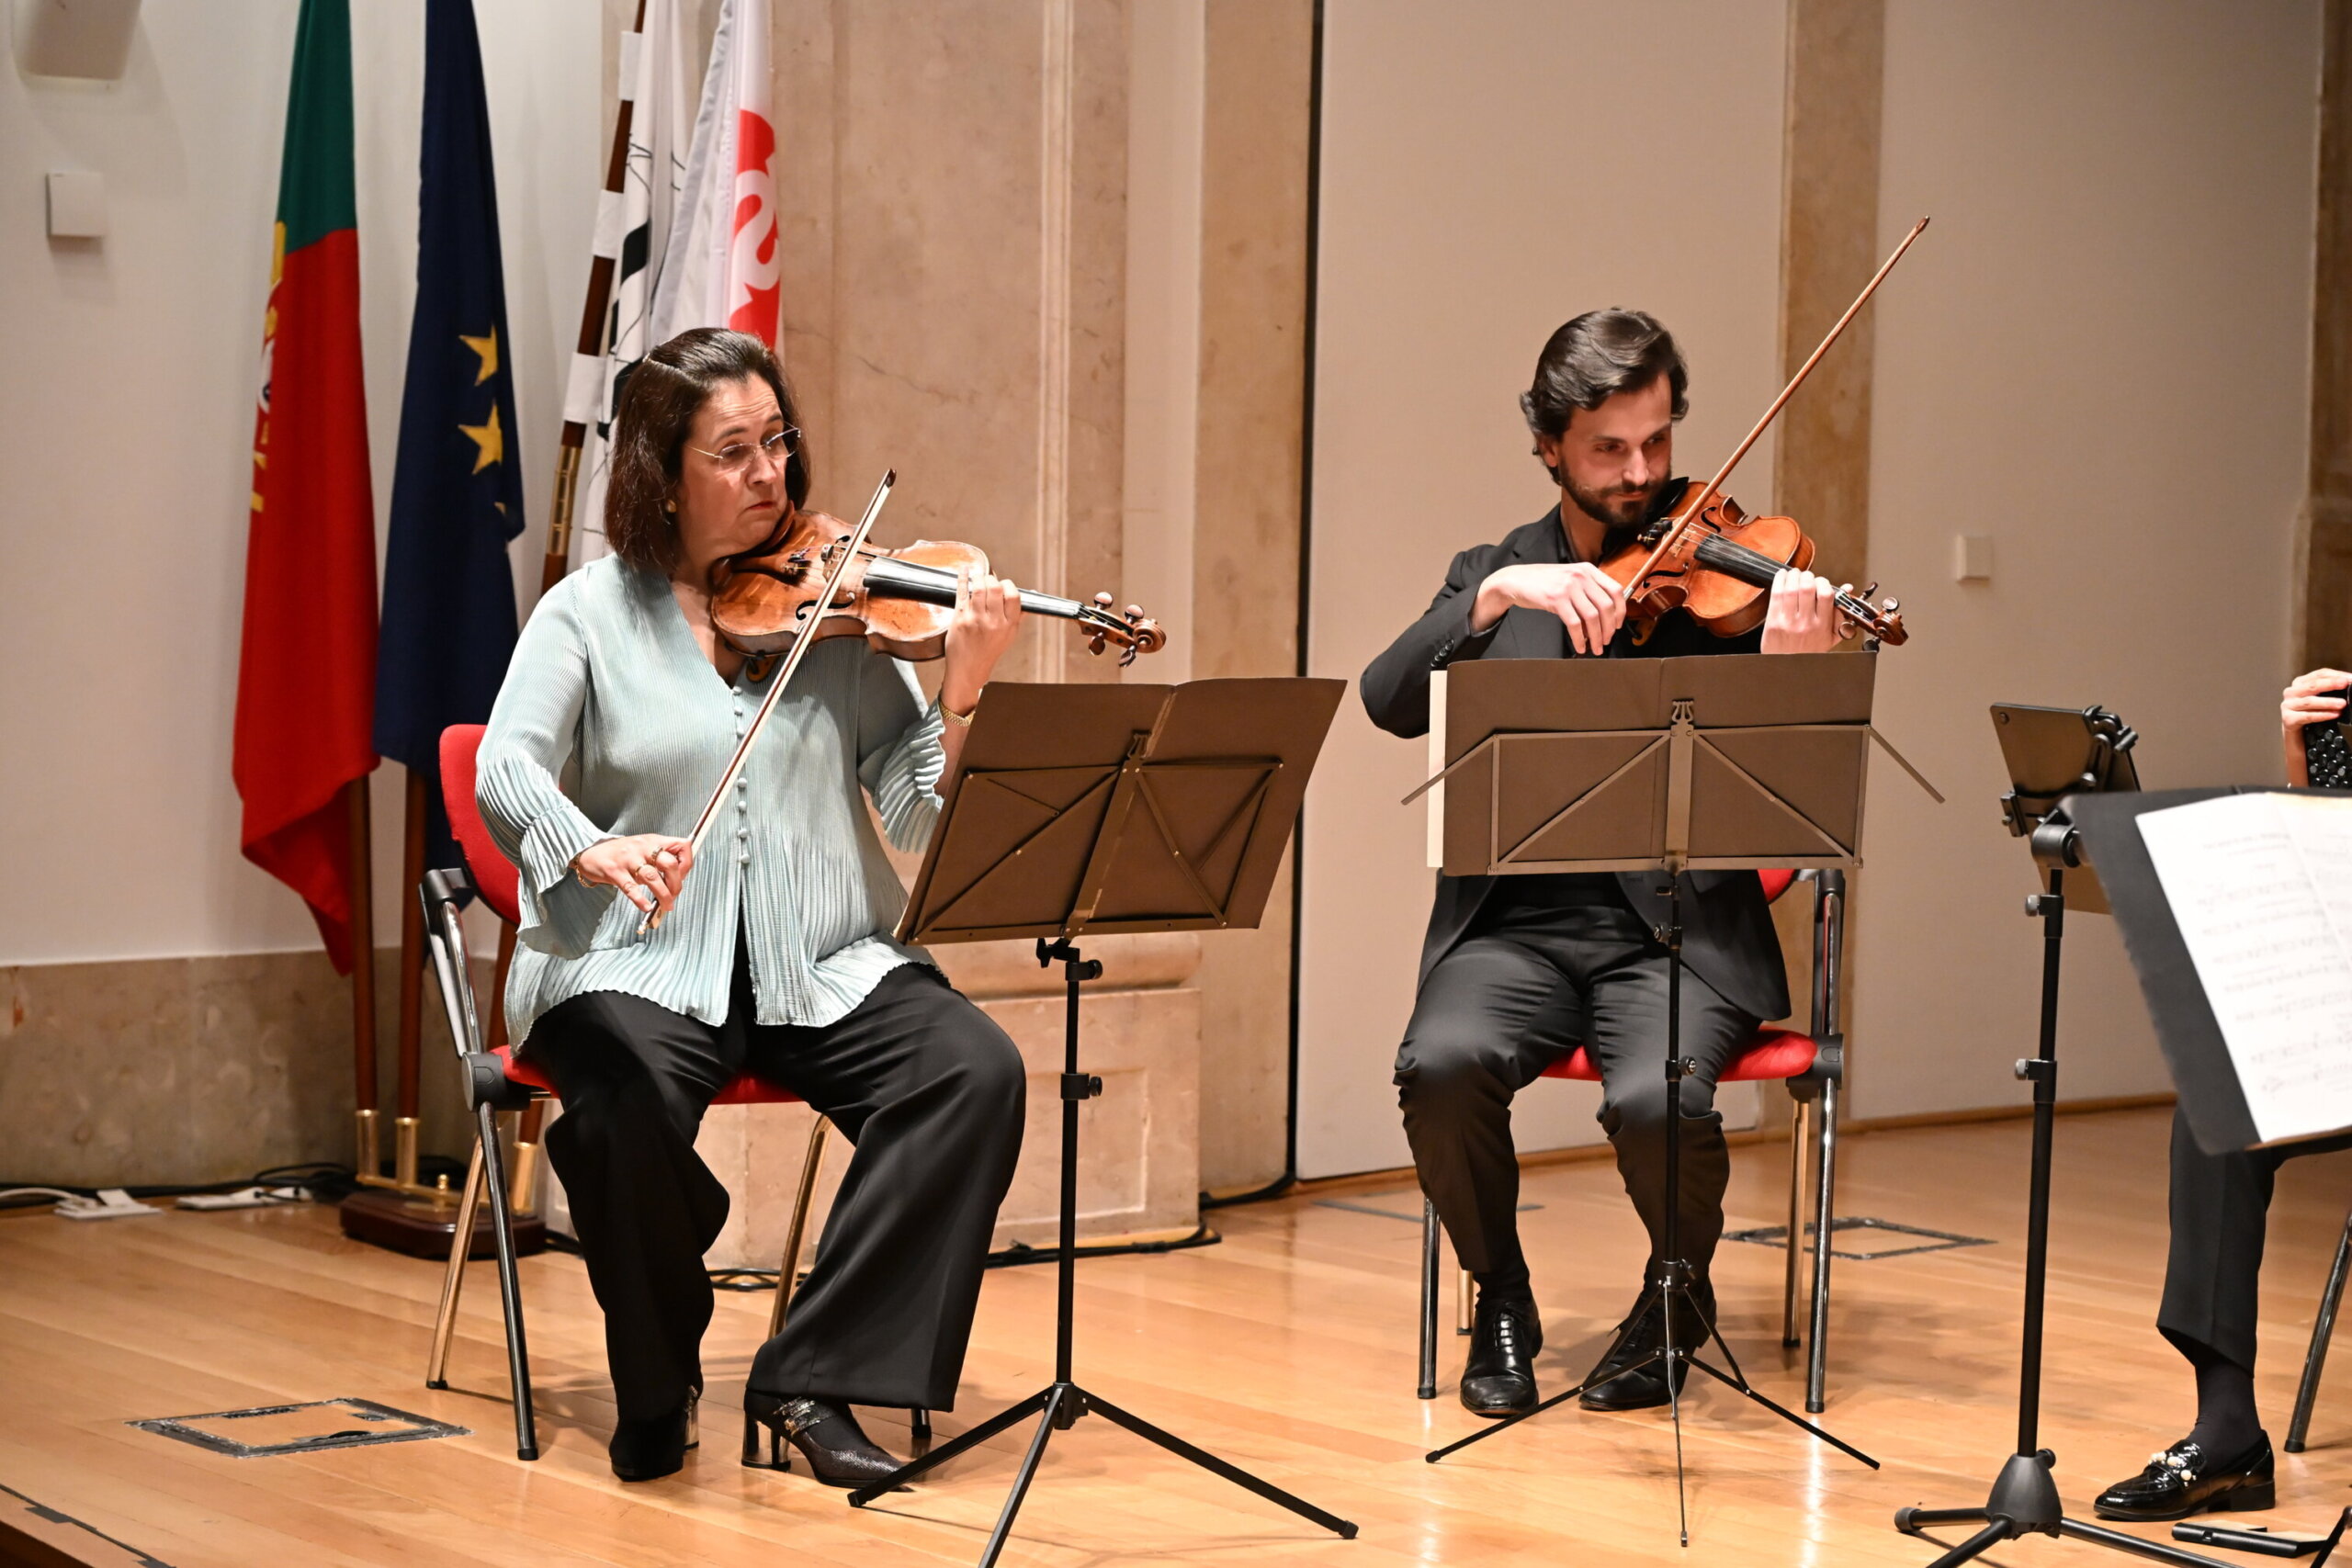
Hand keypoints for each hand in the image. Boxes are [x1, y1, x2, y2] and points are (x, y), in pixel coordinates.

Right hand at [572, 833, 693, 916]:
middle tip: (674, 895)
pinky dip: (640, 900)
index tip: (683, 877)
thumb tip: (680, 878)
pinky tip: (646, 907)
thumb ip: (661, 858)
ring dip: (663, 895)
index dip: (687, 864)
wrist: (592, 852)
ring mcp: (628, 859)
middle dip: (676, 884)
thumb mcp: (645, 848)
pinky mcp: (614, 871)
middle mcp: (643, 848)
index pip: (681, 846)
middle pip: (669, 864)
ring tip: (666, 905)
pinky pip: (631, 888)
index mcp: (654, 841)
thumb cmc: (622, 852)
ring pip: (652, 877)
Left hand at [941, 565, 1021, 715]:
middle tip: (988, 579)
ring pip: (978, 588)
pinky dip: (962, 578)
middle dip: (991, 578)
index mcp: (1008, 625)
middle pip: (995, 588)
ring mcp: (975, 619)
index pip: (1014, 596)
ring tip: (977, 577)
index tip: (1003, 584)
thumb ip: (1018, 614)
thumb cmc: (989, 650)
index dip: (1008, 585)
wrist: (969, 668)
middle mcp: (993, 622)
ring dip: (977, 577)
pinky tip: (964, 570)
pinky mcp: (959, 618)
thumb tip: (1031, 595)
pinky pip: (961, 592)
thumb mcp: (1009, 635)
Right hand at [1472, 563, 1627, 654]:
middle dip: (1609, 628)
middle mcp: (1581, 576)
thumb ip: (1587, 590)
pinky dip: (1579, 639)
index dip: (1621, 611)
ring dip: (1596, 636)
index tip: (1618, 625)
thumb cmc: (1543, 582)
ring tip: (1595, 647)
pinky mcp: (1556, 599)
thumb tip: (1604, 616)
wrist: (1516, 580)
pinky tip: (1580, 646)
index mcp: (1588, 570)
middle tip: (1606, 641)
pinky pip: (1574, 623)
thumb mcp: (1570, 579)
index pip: (1616, 590)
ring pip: (1592, 617)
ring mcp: (1568, 586)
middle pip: (1606, 606)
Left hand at [1760, 568, 1851, 653]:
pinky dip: (1779, 581)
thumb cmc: (1810, 650)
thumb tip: (1847, 588)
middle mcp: (1805, 623)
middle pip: (1807, 588)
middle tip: (1806, 576)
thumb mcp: (1831, 636)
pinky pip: (1776, 595)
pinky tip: (1782, 576)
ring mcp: (1788, 622)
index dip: (1823, 582)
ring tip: (1795, 573)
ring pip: (1791, 589)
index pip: (1826, 595)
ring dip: (1793, 575)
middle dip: (1807, 576)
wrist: (1787, 668)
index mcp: (1822, 625)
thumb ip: (1840, 612)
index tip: (1820, 581)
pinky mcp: (1773, 622)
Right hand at [2283, 668, 2350, 737]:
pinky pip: (2307, 717)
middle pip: (2312, 685)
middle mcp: (2292, 692)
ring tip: (2342, 703)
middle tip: (2345, 684)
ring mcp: (2288, 706)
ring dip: (2327, 702)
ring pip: (2309, 702)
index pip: (2320, 674)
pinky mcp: (2288, 719)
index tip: (2350, 678)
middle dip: (2330, 684)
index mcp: (2301, 683)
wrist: (2295, 733)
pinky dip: (2322, 715)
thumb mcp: (2319, 698)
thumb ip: (2331, 690)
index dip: (2336, 675)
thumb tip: (2350, 683)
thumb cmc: (2309, 713)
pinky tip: (2334, 715)